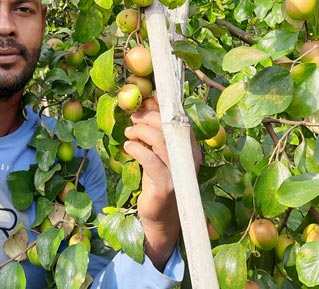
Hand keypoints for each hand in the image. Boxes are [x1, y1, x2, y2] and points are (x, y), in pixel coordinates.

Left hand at [122, 95, 201, 270]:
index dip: (163, 108)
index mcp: (190, 149)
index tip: (146, 101)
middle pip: (170, 127)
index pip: (180, 120)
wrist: (162, 218)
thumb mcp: (158, 155)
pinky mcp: (166, 184)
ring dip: (140, 131)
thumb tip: (144, 108)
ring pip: (160, 140)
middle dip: (149, 117)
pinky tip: (128, 147)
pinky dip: (137, 149)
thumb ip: (154, 135)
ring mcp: (178, 172)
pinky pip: (150, 160)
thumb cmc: (159, 182)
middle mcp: (188, 159)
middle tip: (133, 117)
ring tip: (129, 132)